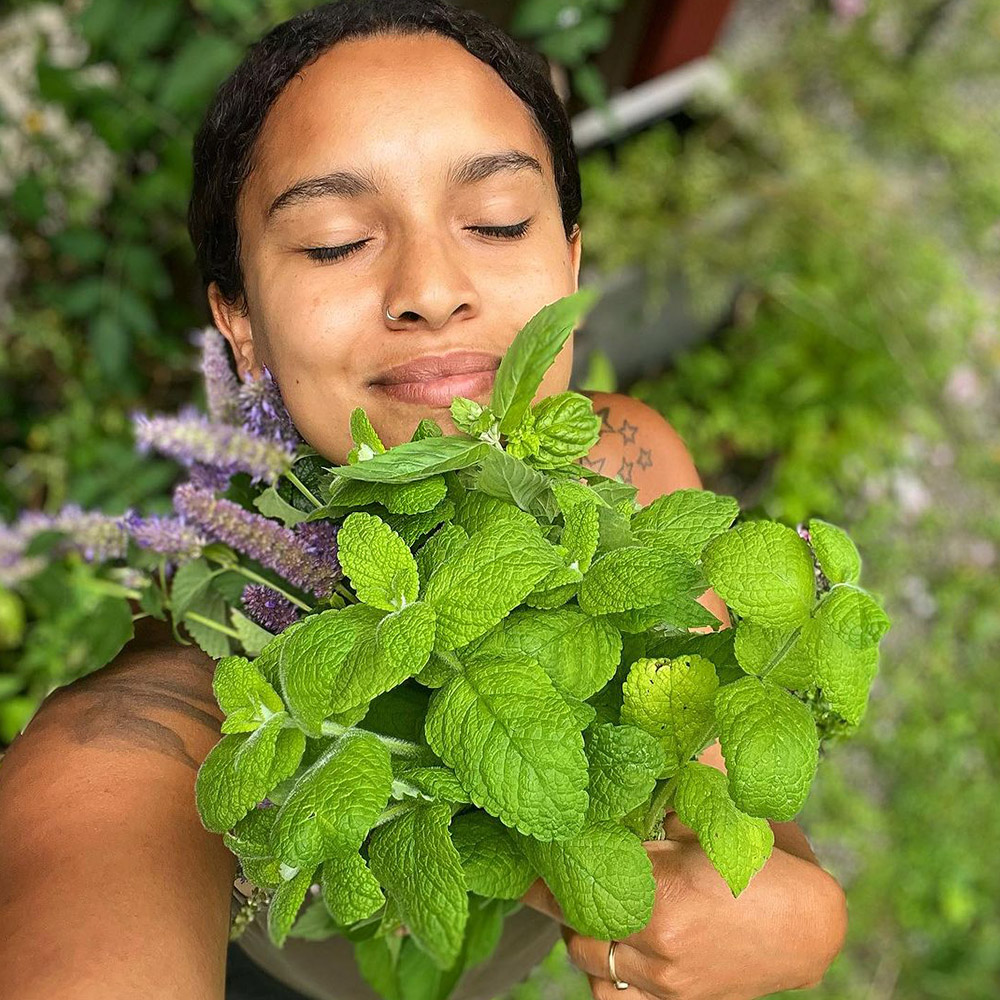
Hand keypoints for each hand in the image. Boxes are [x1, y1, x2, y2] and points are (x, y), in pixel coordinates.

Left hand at [520, 812, 845, 999]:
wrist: (814, 926)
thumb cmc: (769, 862)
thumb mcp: (715, 815)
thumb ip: (662, 799)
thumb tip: (619, 772)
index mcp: (665, 892)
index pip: (587, 867)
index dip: (558, 851)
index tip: (533, 842)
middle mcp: (658, 944)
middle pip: (576, 918)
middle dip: (559, 889)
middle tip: (549, 862)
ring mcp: (666, 981)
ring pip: (587, 960)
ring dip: (577, 928)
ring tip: (577, 898)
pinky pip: (612, 996)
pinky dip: (600, 971)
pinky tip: (605, 941)